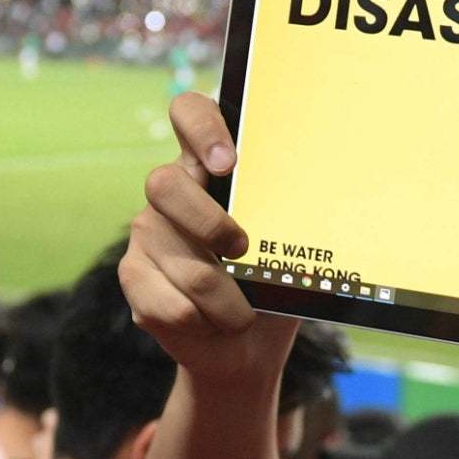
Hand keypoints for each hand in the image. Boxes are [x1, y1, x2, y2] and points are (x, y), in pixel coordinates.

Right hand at [121, 94, 298, 385]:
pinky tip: (211, 323)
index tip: (227, 163)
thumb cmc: (273, 283)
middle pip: (165, 184)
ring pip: (181, 259)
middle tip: (242, 249)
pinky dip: (204, 322)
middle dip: (209, 223)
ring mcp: (147, 231)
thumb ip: (291, 217)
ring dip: (226, 300)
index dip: (201, 128)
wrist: (246, 346)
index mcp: (211, 165)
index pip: (189, 112)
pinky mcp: (132, 274)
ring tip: (243, 315)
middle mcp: (172, 190)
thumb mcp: (292, 245)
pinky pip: (169, 303)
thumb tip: (325, 204)